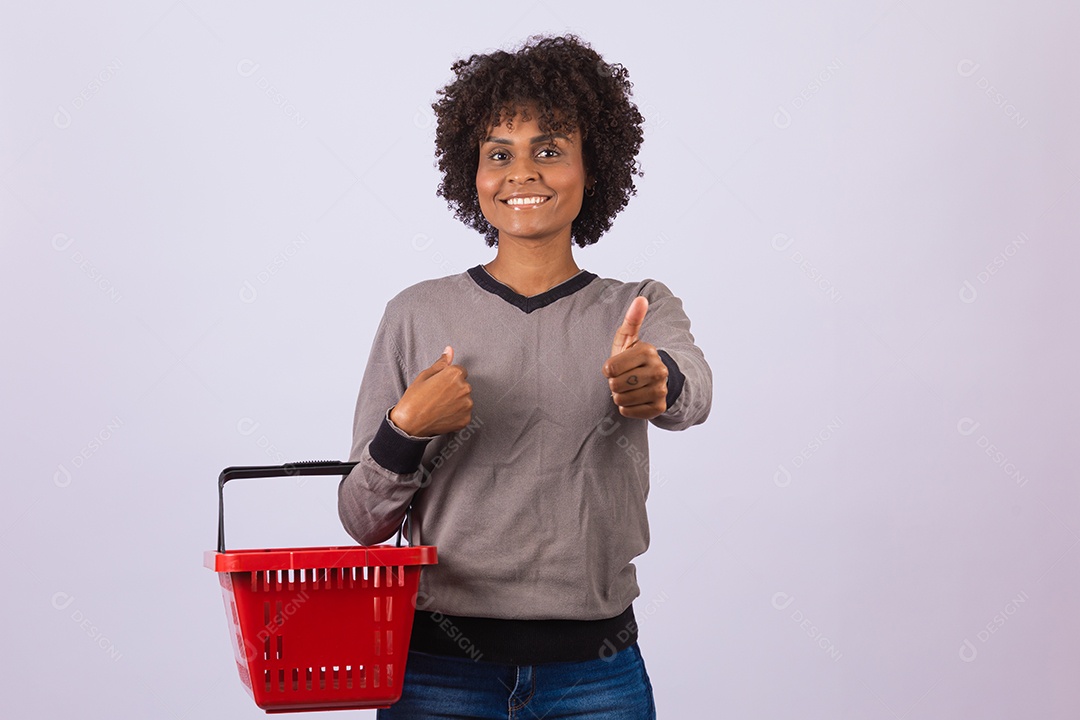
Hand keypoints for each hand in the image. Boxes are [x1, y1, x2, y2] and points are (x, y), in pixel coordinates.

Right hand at [390, 346, 472, 435]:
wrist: (409, 424)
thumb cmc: (414, 398)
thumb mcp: (425, 376)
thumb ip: (441, 363)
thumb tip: (450, 350)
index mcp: (455, 374)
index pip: (460, 371)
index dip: (448, 378)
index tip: (439, 385)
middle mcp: (465, 388)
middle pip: (464, 385)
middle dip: (454, 389)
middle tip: (437, 396)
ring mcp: (466, 405)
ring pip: (465, 399)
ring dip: (456, 401)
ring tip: (439, 406)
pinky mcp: (466, 419)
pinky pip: (464, 413)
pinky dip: (456, 414)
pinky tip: (443, 415)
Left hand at [603, 297, 667, 419]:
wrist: (655, 380)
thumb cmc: (634, 358)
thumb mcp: (629, 338)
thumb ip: (632, 319)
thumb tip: (641, 299)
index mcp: (648, 351)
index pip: (610, 369)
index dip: (608, 370)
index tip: (616, 367)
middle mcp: (659, 370)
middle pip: (615, 385)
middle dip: (614, 383)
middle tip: (624, 378)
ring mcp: (661, 390)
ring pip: (621, 400)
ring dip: (619, 396)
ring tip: (628, 388)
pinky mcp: (659, 407)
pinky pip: (628, 412)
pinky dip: (626, 408)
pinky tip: (634, 399)